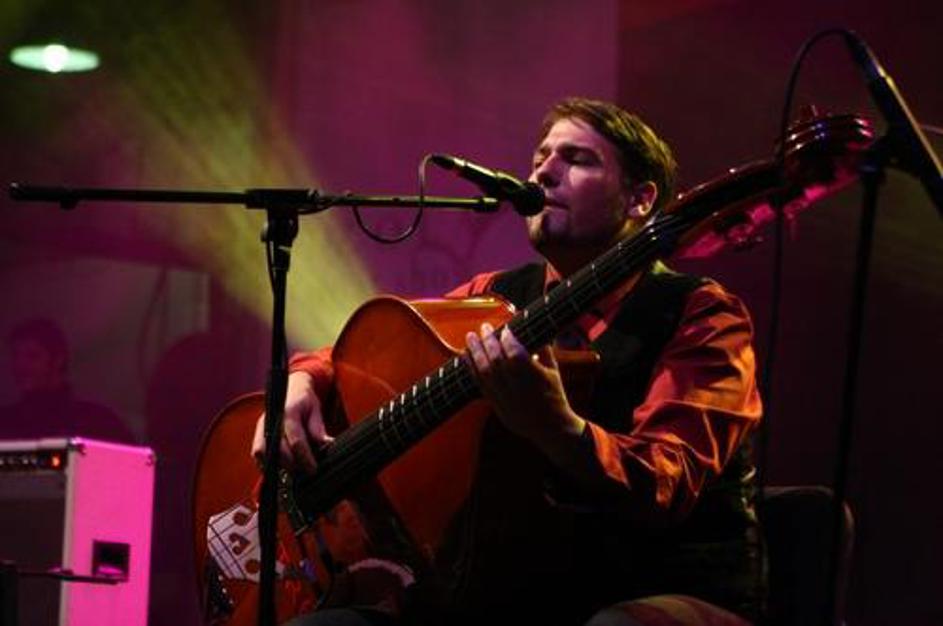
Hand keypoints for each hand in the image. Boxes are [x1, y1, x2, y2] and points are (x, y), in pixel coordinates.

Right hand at [251, 371, 332, 473]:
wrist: (291, 389)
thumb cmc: (305, 401)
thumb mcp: (316, 410)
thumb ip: (317, 429)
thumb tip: (326, 445)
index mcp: (289, 412)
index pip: (296, 440)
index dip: (305, 458)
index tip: (313, 469)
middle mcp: (272, 419)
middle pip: (278, 450)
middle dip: (292, 465)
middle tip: (305, 472)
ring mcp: (262, 426)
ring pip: (263, 452)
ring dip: (278, 465)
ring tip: (294, 471)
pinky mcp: (258, 433)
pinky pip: (258, 452)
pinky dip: (267, 463)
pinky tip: (282, 468)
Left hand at [465, 323, 584, 450]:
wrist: (551, 428)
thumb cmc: (555, 396)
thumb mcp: (553, 371)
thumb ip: (544, 350)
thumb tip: (535, 331)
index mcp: (534, 378)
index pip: (516, 353)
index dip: (508, 340)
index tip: (505, 330)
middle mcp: (517, 388)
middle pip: (497, 361)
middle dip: (489, 341)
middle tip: (485, 327)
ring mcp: (505, 398)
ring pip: (485, 373)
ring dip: (476, 352)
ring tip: (470, 337)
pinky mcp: (496, 405)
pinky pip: (480, 385)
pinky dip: (471, 369)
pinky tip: (466, 357)